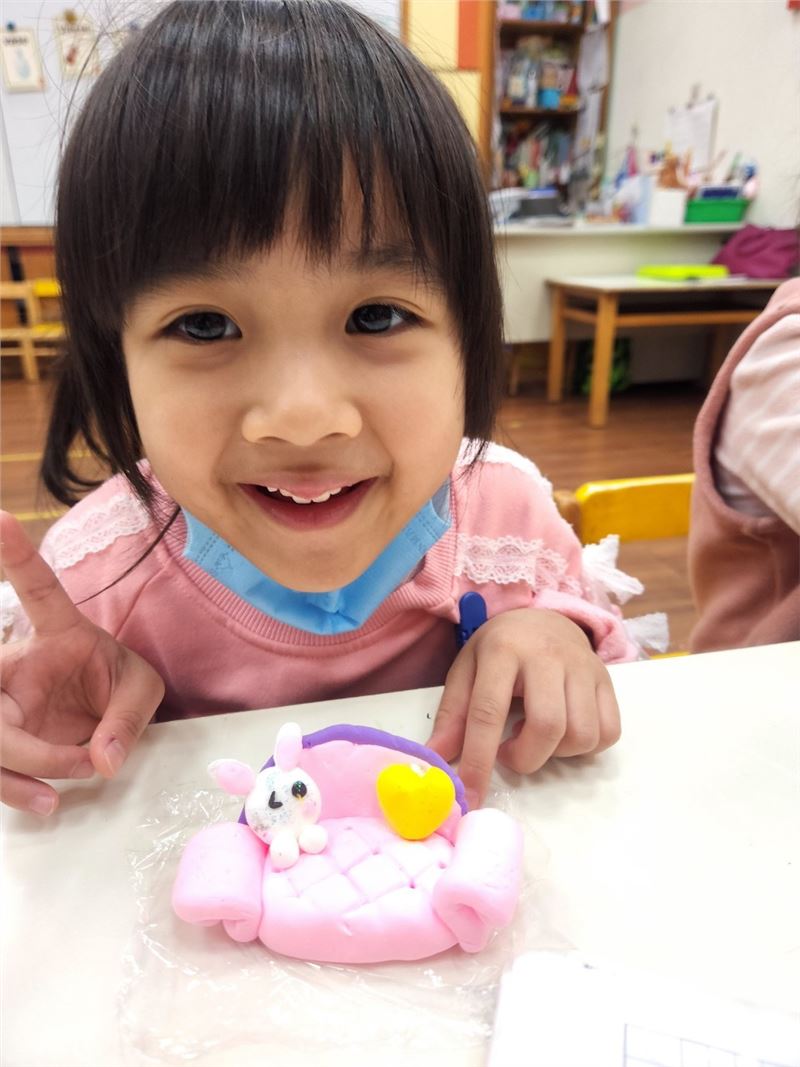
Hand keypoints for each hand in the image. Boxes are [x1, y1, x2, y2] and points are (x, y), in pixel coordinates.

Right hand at [1, 512, 164, 815]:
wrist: (101, 711)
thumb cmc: (117, 683)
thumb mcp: (143, 690)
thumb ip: (128, 718)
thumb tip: (102, 762)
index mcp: (59, 631)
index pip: (38, 588)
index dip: (17, 554)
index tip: (0, 518)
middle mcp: (15, 662)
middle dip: (22, 743)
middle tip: (80, 762)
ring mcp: (2, 700)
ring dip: (15, 773)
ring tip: (64, 790)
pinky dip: (12, 790)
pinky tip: (44, 802)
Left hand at [428, 608, 620, 807]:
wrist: (543, 618)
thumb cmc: (500, 649)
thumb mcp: (466, 670)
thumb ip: (453, 714)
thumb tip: (438, 761)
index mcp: (503, 650)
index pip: (489, 712)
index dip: (478, 760)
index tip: (471, 795)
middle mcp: (548, 656)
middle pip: (547, 726)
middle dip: (526, 758)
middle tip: (509, 750)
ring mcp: (583, 667)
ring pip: (582, 734)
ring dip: (556, 753)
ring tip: (535, 734)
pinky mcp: (606, 680)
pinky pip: (608, 732)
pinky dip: (585, 747)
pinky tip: (563, 733)